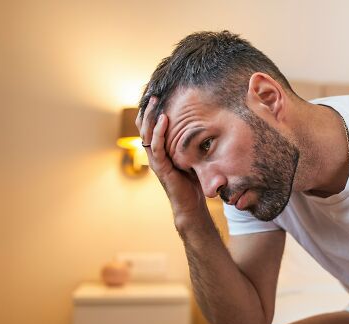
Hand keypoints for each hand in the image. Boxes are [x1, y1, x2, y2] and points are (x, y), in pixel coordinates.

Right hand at [136, 97, 209, 224]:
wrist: (191, 205)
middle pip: (144, 128)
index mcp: (160, 151)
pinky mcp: (161, 168)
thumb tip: (204, 126)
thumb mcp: (193, 157)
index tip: (157, 96)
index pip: (151, 128)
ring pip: (147, 134)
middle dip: (148, 110)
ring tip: (155, 101)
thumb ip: (191, 144)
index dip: (151, 113)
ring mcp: (156, 161)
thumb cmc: (193, 182)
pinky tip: (163, 119)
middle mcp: (155, 154)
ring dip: (150, 116)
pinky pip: (157, 147)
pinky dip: (159, 132)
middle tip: (153, 93)